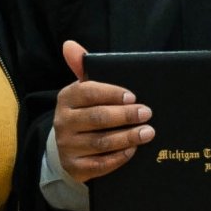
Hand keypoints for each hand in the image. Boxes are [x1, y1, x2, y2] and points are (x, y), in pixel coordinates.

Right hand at [52, 41, 152, 181]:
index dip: (111, 94)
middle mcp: (63, 122)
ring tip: (148, 132)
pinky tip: (133, 150)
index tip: (133, 96)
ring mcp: (67, 146)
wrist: (70, 147)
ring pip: (101, 142)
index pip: (88, 93)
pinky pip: (100, 164)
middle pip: (97, 118)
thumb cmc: (84, 112)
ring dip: (127, 137)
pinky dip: (119, 157)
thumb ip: (82, 67)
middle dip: (125, 116)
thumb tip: (70, 44)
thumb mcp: (83, 90)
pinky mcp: (75, 166)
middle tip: (147, 113)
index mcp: (66, 98)